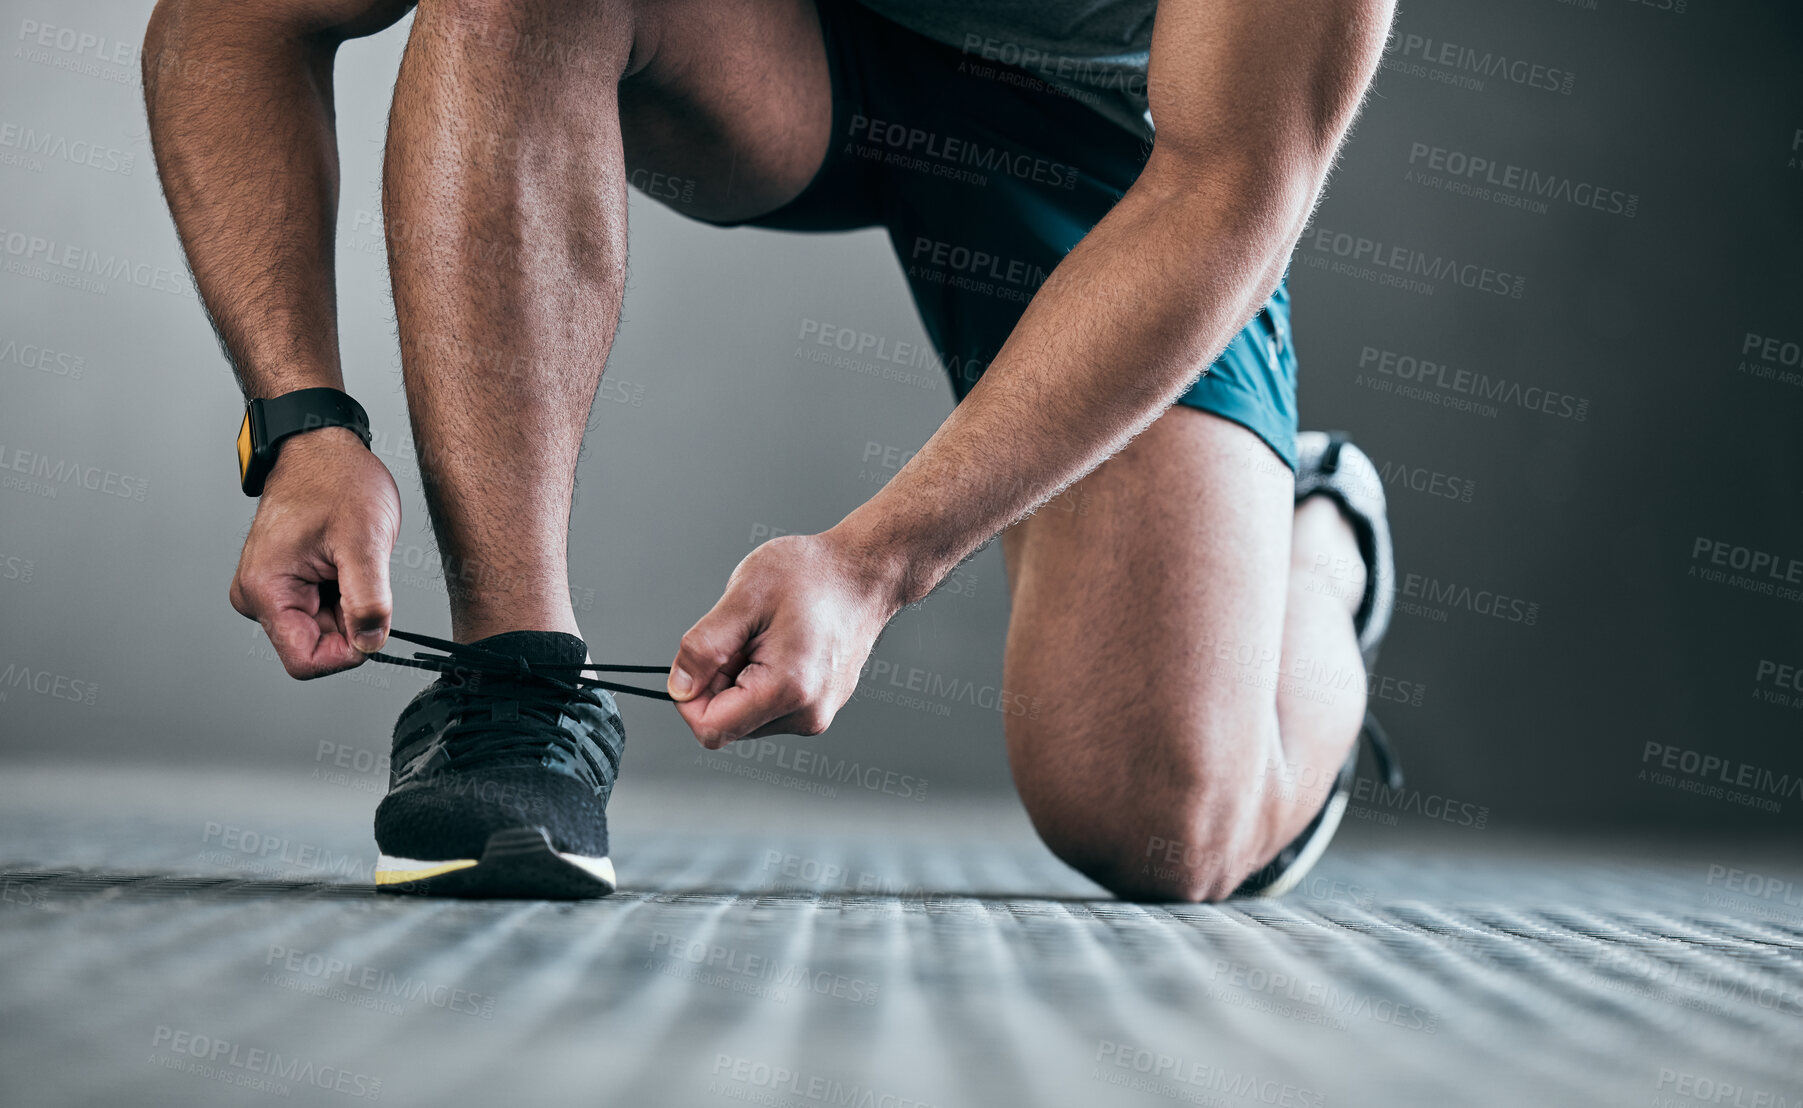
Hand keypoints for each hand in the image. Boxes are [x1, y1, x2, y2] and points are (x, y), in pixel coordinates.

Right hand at [229, 427, 401, 678]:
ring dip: (348, 604)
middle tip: (361, 572)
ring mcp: (268, 591)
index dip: (348, 651)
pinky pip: (321, 611)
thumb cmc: (337, 480)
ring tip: (350, 559)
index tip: (373, 619)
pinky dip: (343, 594)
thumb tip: (371, 645)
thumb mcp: (365, 541)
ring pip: (323, 629)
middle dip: (350, 620)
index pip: (307, 660)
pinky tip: (344, 560)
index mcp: (266, 590)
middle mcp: (257, 596)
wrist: (322, 447)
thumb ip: (369, 600)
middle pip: (316, 645)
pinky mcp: (283, 585)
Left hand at [667, 531, 899, 747]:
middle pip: (728, 723)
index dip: (689, 698)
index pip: (711, 729)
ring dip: (739, 679)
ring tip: (765, 636)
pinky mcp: (818, 707)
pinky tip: (780, 643)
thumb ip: (704, 646)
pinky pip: (768, 706)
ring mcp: (815, 714)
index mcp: (788, 690)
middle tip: (743, 635)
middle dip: (719, 681)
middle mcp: (806, 714)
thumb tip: (679, 687)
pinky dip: (759, 679)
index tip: (700, 658)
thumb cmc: (813, 574)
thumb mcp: (745, 596)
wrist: (865, 571)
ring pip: (746, 715)